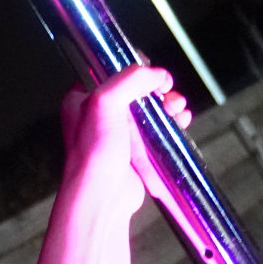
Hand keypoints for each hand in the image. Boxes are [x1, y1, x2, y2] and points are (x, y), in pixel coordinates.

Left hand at [60, 64, 191, 216]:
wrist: (102, 195)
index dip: (134, 68)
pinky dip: (172, 123)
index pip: (110, 70)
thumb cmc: (94, 156)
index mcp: (82, 100)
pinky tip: (180, 121)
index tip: (151, 72)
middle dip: (158, 89)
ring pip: (150, 109)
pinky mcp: (134, 149)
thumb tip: (154, 74)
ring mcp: (117, 132)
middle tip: (167, 94)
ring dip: (168, 105)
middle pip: (135, 89)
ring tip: (176, 109)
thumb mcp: (105, 104)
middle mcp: (98, 114)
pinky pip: (157, 129)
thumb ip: (129, 80)